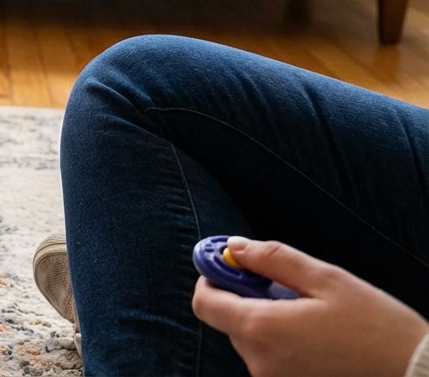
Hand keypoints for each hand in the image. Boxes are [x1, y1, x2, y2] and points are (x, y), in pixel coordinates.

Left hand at [192, 237, 428, 376]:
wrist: (415, 374)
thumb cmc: (376, 326)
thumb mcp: (326, 279)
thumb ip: (273, 259)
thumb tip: (234, 247)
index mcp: (262, 329)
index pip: (204, 303)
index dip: (212, 278)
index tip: (233, 264)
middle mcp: (258, 362)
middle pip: (228, 320)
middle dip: (247, 296)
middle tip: (285, 285)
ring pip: (251, 339)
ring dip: (268, 319)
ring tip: (311, 313)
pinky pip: (270, 358)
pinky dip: (281, 341)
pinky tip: (317, 335)